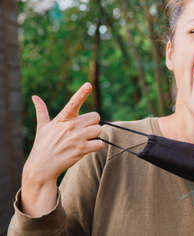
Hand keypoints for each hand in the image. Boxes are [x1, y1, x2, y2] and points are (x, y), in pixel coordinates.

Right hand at [21, 82, 103, 215]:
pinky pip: (100, 143)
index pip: (73, 103)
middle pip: (95, 117)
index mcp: (62, 119)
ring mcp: (76, 138)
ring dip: (95, 136)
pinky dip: (97, 146)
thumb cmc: (43, 145)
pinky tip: (87, 149)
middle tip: (82, 132)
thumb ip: (42, 111)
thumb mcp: (42, 127)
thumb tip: (35, 97)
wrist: (41, 167)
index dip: (82, 93)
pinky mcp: (81, 149)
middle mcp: (70, 126)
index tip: (88, 85)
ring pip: (99, 130)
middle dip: (92, 124)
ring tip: (83, 142)